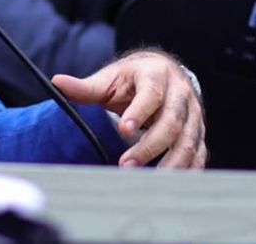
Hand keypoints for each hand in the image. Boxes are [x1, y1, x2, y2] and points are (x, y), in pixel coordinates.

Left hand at [52, 49, 205, 168]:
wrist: (162, 72)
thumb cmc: (132, 79)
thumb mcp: (109, 79)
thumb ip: (85, 87)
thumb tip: (57, 83)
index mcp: (156, 74)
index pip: (151, 93)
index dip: (139, 112)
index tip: (124, 130)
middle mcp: (180, 93)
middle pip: (171, 121)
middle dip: (149, 146)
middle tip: (126, 164)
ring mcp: (193, 113)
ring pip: (187, 140)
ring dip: (169, 163)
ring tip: (147, 180)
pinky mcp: (198, 131)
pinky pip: (198, 152)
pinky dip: (188, 169)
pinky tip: (172, 183)